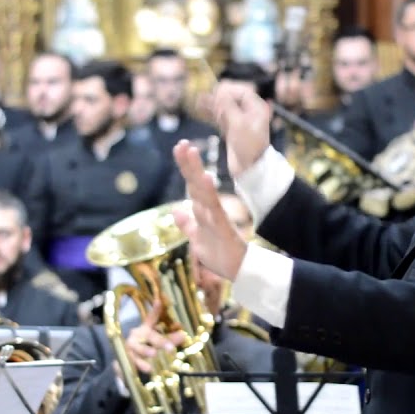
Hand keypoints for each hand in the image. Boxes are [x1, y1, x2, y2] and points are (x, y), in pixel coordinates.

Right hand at [125, 302, 185, 373]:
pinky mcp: (127, 357)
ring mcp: (131, 346)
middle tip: (171, 348)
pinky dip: (141, 365)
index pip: (151, 317)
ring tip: (154, 354)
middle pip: (149, 336)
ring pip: (139, 347)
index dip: (155, 310)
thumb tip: (183, 335)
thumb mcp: (158, 342)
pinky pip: (134, 361)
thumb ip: (170, 339)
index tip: (159, 301)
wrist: (126, 362)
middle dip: (160, 341)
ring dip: (146, 350)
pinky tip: (148, 369)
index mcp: (146, 328)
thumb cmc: (146, 348)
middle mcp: (138, 335)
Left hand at [172, 142, 247, 280]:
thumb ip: (187, 224)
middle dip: (188, 163)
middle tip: (182, 142)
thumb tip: (176, 210)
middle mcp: (208, 209)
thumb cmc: (219, 254)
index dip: (185, 167)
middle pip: (196, 182)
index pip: (191, 184)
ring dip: (197, 171)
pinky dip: (209, 193)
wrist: (238, 270)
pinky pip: (214, 208)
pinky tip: (206, 178)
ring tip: (192, 152)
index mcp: (202, 211)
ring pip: (203, 190)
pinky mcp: (223, 226)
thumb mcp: (196, 238)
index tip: (179, 147)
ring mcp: (216, 216)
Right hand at [209, 82, 272, 177]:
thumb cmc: (249, 147)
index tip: (217, 96)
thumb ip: (228, 106)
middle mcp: (249, 112)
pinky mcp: (231, 129)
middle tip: (212, 105)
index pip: (241, 91)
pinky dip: (211, 112)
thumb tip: (220, 91)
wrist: (249, 169)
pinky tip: (200, 108)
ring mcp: (239, 120)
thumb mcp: (238, 124)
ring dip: (212, 104)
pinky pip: (220, 116)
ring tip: (198, 101)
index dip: (228, 91)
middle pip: (231, 97)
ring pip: (224, 106)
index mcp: (256, 108)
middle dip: (219, 98)